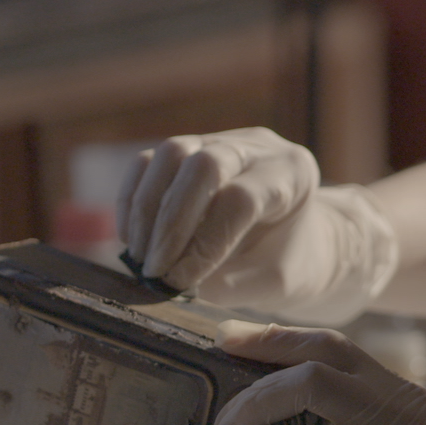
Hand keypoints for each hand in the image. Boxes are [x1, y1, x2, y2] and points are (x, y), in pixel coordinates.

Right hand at [117, 128, 396, 324]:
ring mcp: (218, 140)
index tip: (181, 281)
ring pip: (171, 154)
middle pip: (205, 166)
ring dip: (147, 211)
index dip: (206, 242)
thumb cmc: (286, 260)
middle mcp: (256, 147)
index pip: (241, 199)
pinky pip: (147, 163)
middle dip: (172, 223)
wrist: (290, 240)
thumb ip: (235, 284)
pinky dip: (132, 202)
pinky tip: (133, 241)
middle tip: (155, 270)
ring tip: (142, 258)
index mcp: (292, 173)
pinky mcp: (186, 148)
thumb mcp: (275, 282)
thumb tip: (177, 280)